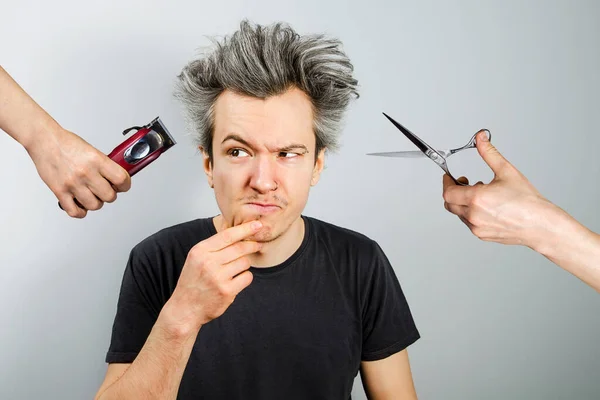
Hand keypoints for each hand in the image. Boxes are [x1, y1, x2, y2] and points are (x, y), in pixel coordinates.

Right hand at [27, 127, 130, 217]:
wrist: (44, 140)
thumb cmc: (67, 144)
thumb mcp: (92, 150)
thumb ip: (104, 166)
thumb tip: (117, 179)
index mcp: (96, 160)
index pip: (121, 179)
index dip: (125, 185)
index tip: (122, 185)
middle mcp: (85, 173)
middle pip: (110, 196)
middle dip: (110, 194)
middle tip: (105, 189)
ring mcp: (72, 184)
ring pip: (95, 205)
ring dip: (96, 202)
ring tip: (91, 194)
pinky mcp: (60, 192)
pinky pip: (75, 212)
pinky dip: (80, 211)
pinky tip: (80, 204)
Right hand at [166, 220, 263, 330]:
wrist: (185, 308)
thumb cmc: (193, 281)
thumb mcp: (196, 258)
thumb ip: (214, 245)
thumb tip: (238, 231)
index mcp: (200, 251)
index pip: (228, 235)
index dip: (245, 228)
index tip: (258, 225)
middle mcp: (208, 263)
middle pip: (240, 248)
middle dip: (252, 245)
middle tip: (258, 244)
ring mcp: (218, 278)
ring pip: (245, 262)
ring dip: (244, 264)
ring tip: (234, 270)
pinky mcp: (227, 291)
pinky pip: (247, 277)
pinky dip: (245, 277)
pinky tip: (236, 281)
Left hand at [442, 130, 555, 247]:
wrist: (541, 225)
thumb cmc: (527, 201)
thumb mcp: (506, 171)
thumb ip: (489, 153)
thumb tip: (480, 138)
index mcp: (476, 199)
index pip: (448, 192)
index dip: (447, 183)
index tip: (450, 177)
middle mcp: (474, 215)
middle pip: (449, 204)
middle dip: (453, 192)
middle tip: (464, 183)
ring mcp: (477, 227)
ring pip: (459, 213)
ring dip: (463, 202)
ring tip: (482, 194)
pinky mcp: (482, 235)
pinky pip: (469, 223)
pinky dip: (471, 213)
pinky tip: (487, 206)